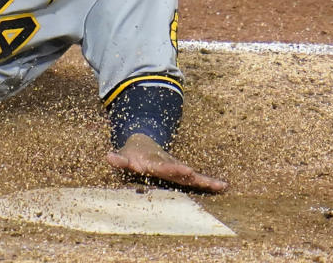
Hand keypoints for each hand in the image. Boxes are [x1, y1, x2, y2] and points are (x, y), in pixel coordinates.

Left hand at [106, 133, 228, 192]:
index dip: (172, 168)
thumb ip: (119, 159)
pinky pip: (196, 180)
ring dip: (205, 180)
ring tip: (220, 185)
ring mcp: (176, 169)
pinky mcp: (182, 174)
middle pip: (180, 170)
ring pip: (192, 176)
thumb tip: (109, 157)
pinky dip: (209, 183)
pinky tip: (223, 186)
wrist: (144, 145)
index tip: (185, 170)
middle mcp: (168, 164)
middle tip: (200, 176)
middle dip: (190, 174)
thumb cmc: (132, 155)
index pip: (163, 166)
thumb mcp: (123, 156)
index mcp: (153, 162)